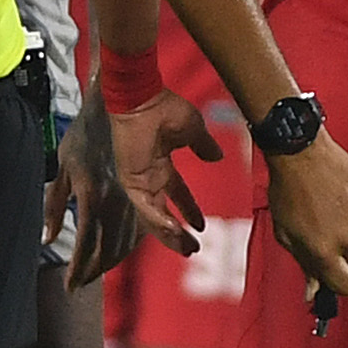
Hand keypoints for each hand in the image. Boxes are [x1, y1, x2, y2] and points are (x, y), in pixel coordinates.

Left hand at [81, 90, 222, 285]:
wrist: (144, 98)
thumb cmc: (165, 108)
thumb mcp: (193, 130)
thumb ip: (203, 146)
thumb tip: (217, 156)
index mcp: (160, 166)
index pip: (177, 195)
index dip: (189, 210)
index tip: (202, 226)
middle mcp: (148, 177)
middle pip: (162, 213)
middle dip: (177, 233)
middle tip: (192, 249)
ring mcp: (137, 181)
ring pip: (153, 217)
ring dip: (169, 234)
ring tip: (187, 249)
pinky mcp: (130, 181)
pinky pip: (144, 207)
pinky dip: (158, 221)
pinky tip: (174, 231)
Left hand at [264, 133, 347, 307]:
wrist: (300, 152)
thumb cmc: (287, 191)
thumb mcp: (286, 233)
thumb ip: (304, 264)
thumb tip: (312, 293)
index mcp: (324, 252)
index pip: (347, 287)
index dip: (339, 282)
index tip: (334, 275)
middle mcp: (347, 238)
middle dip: (341, 254)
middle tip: (324, 232)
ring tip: (331, 209)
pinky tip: (346, 200)